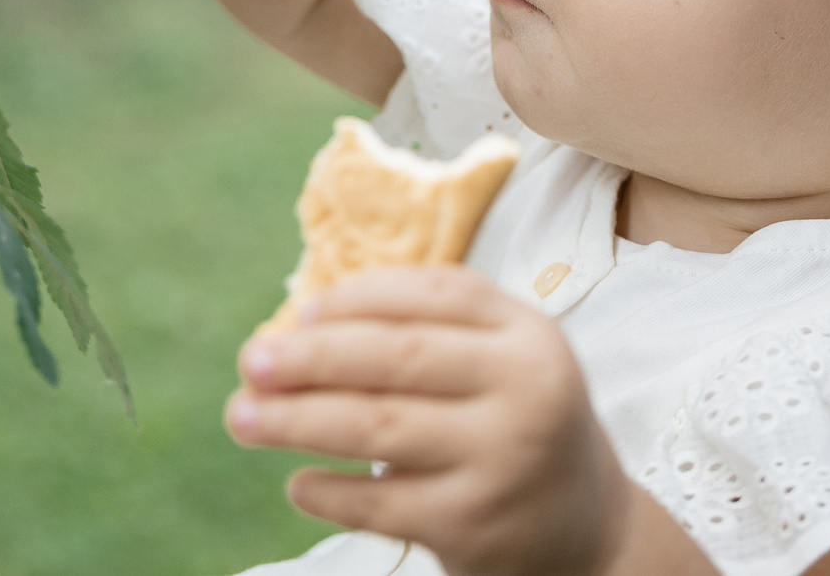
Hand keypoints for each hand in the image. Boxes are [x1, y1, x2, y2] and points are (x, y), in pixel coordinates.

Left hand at [228, 266, 664, 575]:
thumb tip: (306, 322)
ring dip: (295, 420)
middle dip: (311, 357)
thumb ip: (434, 327)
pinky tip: (296, 483)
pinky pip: (376, 503)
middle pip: (396, 358)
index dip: (359, 298)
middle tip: (251, 360)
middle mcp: (523, 390)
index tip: (301, 312)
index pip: (436, 295)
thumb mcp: (507, 362)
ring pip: (375, 427)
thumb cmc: (521, 426)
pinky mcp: (471, 524)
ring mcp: (498, 459)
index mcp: (530, 334)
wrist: (587, 534)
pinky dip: (325, 492)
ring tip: (242, 415)